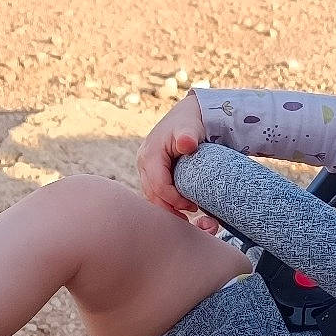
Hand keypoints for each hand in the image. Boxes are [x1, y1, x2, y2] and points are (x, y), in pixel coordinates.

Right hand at [138, 97, 210, 222]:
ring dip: (166, 208)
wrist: (186, 115)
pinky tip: (180, 209)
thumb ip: (188, 136)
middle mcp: (143, 162)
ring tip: (185, 218)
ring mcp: (145, 167)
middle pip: (152, 194)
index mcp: (150, 155)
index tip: (193, 207)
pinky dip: (166, 201)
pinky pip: (155, 191)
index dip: (174, 200)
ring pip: (151, 195)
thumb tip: (187, 143)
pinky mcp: (151, 171)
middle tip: (189, 220)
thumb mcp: (190, 127)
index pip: (158, 186)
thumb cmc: (190, 122)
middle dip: (169, 209)